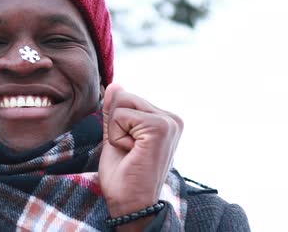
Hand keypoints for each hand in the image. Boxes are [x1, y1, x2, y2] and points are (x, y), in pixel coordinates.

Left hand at [98, 85, 182, 229]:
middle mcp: (172, 118)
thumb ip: (116, 111)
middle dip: (116, 125)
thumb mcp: (115, 136)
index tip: (129, 148)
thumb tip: (115, 84)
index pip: (126, 98)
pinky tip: (131, 152)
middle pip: (124, 97)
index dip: (116, 123)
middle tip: (129, 150)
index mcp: (165, 120)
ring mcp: (169, 122)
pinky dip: (117, 136)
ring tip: (130, 152)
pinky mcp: (160, 127)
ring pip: (121, 104)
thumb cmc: (124, 176)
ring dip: (116, 131)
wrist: (132, 205)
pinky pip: (120, 115)